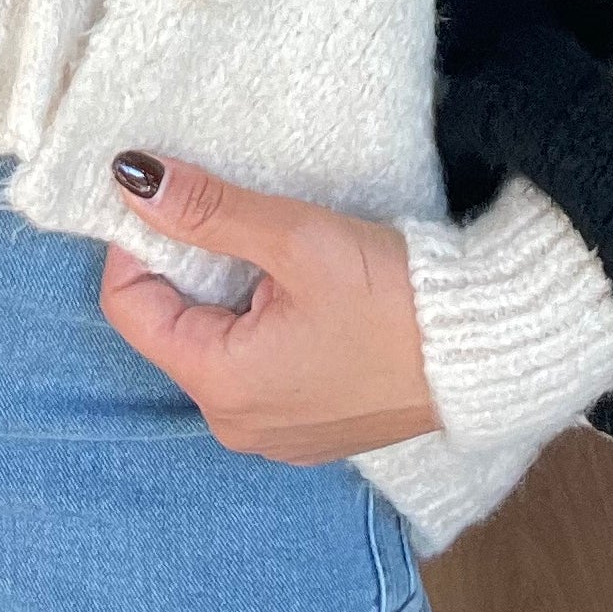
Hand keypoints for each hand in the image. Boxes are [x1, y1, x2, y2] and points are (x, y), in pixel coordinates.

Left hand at [96, 150, 441, 463]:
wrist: (482, 352)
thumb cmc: (391, 298)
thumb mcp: (295, 240)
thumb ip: (209, 211)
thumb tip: (133, 178)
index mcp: (220, 386)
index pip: (130, 308)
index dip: (140, 244)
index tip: (177, 198)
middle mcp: (235, 424)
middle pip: (170, 327)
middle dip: (187, 267)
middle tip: (233, 218)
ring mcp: (273, 433)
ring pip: (212, 345)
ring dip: (225, 293)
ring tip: (274, 252)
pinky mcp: (307, 426)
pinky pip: (253, 369)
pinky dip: (258, 324)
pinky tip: (301, 293)